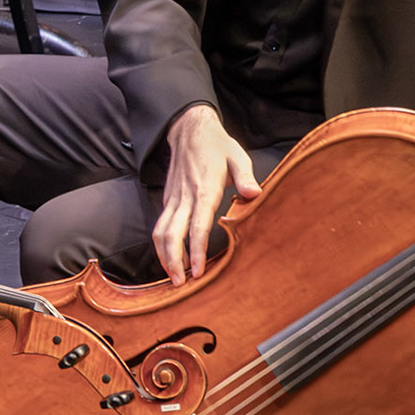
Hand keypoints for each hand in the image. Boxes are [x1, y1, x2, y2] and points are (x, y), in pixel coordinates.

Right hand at [154, 105, 260, 285]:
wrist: (189, 130)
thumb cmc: (217, 145)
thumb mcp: (237, 155)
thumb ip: (245, 176)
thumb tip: (254, 193)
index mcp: (204, 189)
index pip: (197, 226)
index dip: (196, 250)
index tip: (197, 271)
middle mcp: (184, 197)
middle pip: (171, 234)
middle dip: (173, 260)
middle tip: (180, 283)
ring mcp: (173, 199)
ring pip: (160, 232)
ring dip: (163, 256)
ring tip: (173, 276)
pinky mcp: (168, 200)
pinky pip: (160, 226)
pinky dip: (162, 245)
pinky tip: (171, 258)